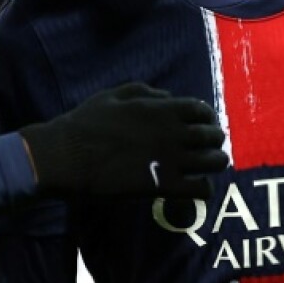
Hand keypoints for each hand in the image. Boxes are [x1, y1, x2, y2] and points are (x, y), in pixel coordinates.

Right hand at [19, 82, 226, 197]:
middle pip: (213, 136)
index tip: (202, 124)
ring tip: (203, 168)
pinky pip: (201, 189)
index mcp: (161, 109)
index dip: (206, 117)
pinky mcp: (164, 186)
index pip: (202, 110)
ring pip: (214, 162)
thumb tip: (169, 97)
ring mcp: (171, 160)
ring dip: (213, 164)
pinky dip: (203, 189)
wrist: (68, 156)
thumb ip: (145, 93)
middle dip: (213, 141)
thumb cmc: (86, 122)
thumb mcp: (113, 95)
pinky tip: (193, 189)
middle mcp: (173, 132)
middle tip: (205, 148)